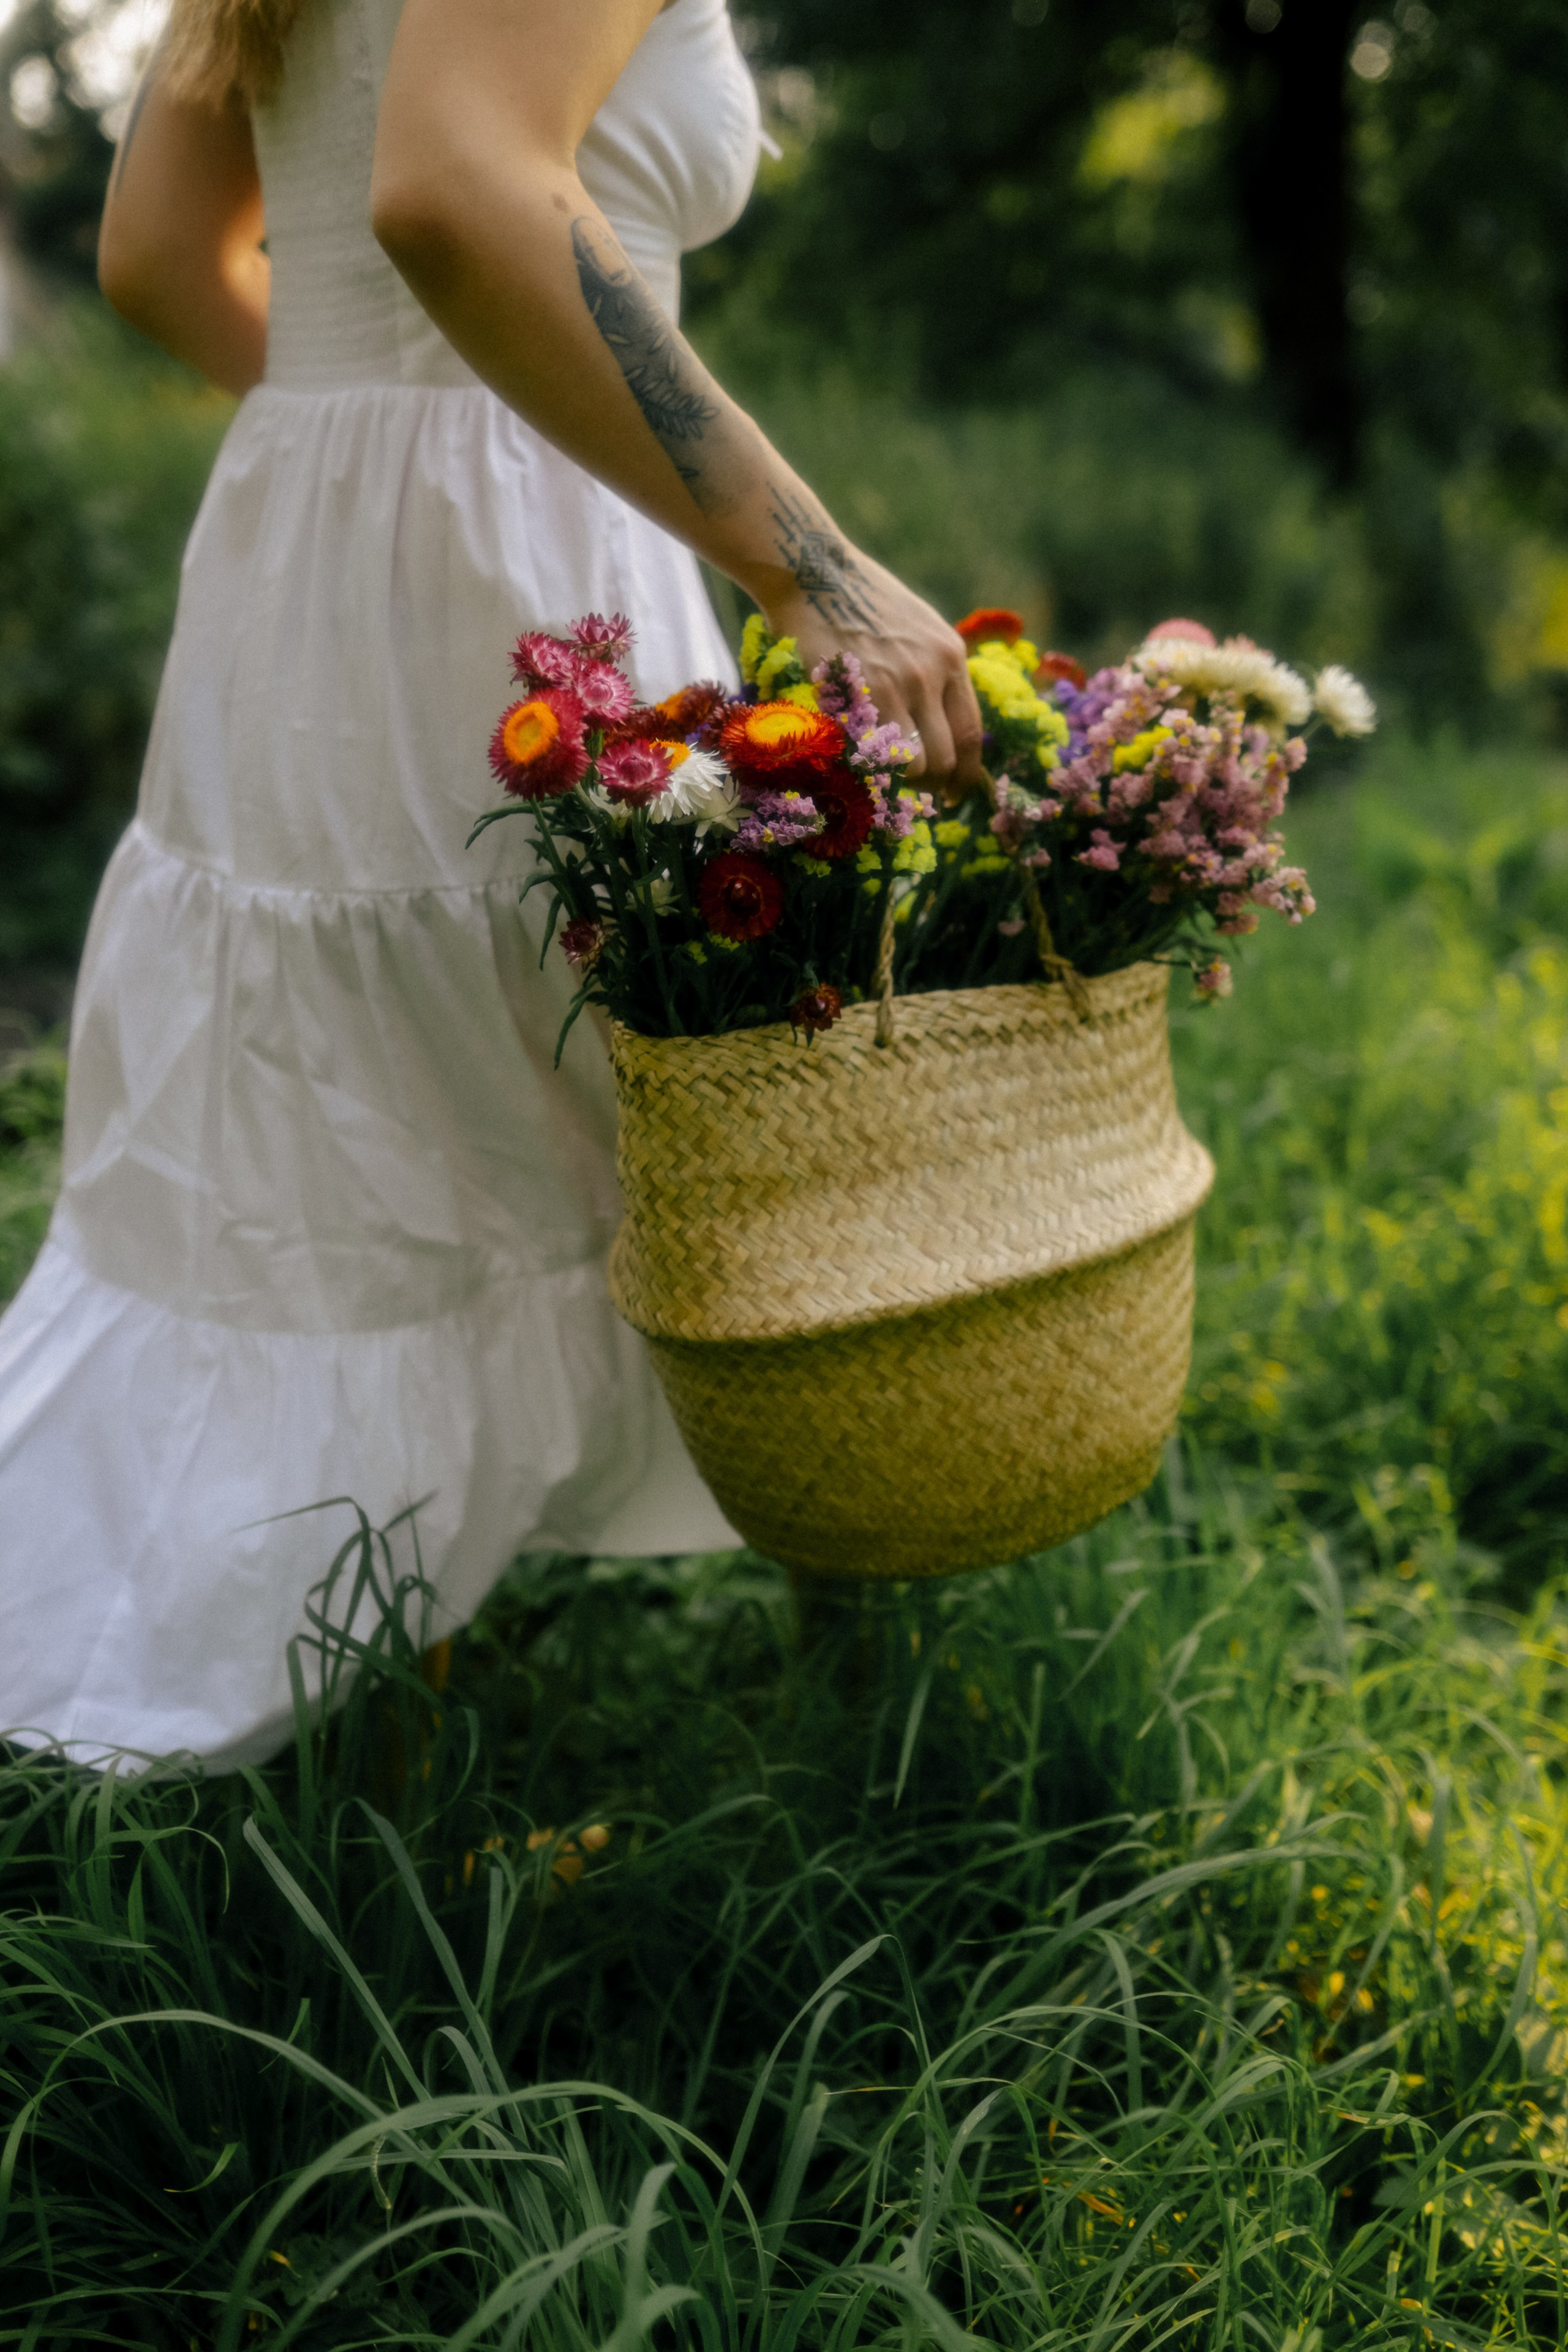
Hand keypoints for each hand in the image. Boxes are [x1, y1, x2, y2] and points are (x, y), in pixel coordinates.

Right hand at [767, 547, 984, 799]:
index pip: (970, 735)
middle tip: (910, 791)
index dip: (964, 775)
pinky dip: (864, 763)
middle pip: (944, 759)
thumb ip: (936, 671)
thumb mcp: (919, 628)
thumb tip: (941, 724)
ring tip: (880, 775)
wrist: (813, 571)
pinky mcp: (856, 693)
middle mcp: (931, 673)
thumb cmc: (861, 599)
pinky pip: (871, 752)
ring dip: (895, 780)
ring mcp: (894, 685)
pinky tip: (852, 757)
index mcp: (951, 657)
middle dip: (929, 785)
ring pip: (911, 765)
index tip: (952, 793)